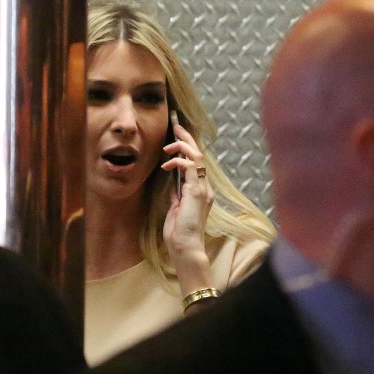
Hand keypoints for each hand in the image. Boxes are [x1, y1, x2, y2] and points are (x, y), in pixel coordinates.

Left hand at [161, 123, 214, 296]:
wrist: (186, 247)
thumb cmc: (179, 234)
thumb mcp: (175, 211)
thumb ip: (177, 197)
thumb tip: (172, 186)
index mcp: (201, 192)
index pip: (197, 164)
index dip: (187, 148)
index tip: (176, 137)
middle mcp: (205, 188)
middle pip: (199, 155)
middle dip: (187, 138)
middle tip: (175, 126)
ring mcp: (203, 188)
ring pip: (197, 156)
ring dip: (182, 146)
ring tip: (169, 144)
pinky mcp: (197, 191)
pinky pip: (191, 166)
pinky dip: (179, 160)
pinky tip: (167, 164)